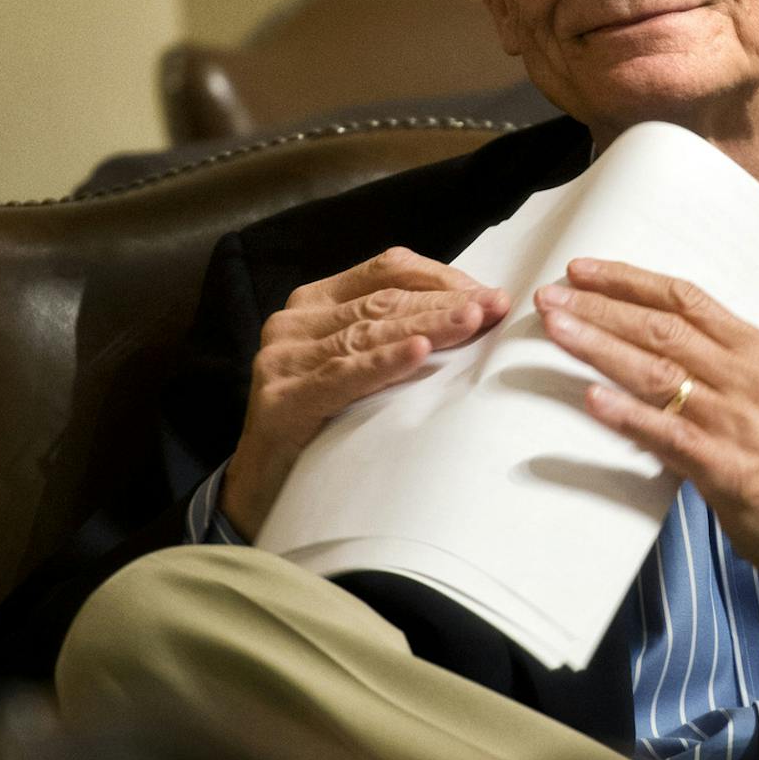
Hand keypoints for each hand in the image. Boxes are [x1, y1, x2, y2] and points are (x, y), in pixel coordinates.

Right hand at [222, 247, 508, 536]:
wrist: (263, 488)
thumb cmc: (323, 423)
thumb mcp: (359, 368)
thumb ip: (393, 334)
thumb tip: (473, 314)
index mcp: (315, 302)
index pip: (385, 271)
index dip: (440, 278)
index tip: (489, 293)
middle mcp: (293, 322)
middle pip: (383, 302)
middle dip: (445, 303)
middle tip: (495, 306)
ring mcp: (283, 359)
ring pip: (367, 333)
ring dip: (426, 326)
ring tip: (472, 323)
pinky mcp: (281, 400)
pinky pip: (343, 375)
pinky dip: (384, 362)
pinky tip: (420, 352)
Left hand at [535, 258, 758, 652]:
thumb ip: (726, 374)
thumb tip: (667, 355)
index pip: (686, 299)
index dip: (628, 281)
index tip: (582, 271)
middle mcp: (748, 378)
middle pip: (662, 326)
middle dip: (599, 307)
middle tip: (548, 297)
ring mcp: (739, 422)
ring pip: (658, 371)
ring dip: (599, 347)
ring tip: (556, 330)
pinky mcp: (730, 471)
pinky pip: (669, 435)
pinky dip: (628, 416)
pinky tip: (592, 400)